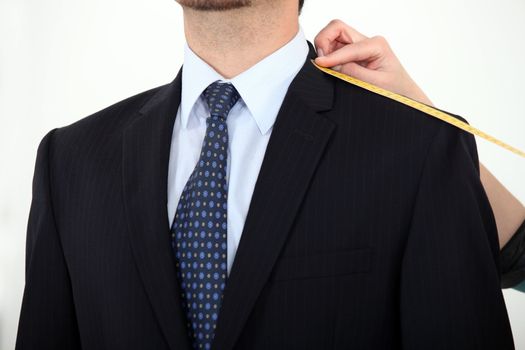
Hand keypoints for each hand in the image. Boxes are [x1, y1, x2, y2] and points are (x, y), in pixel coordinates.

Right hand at [314, 19, 432, 105]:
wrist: (403, 95)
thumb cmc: (394, 90)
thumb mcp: (376, 84)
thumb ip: (354, 73)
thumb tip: (333, 66)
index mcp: (376, 45)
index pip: (347, 46)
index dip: (331, 56)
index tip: (319, 64)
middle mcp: (366, 42)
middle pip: (337, 28)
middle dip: (324, 41)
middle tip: (320, 61)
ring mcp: (358, 46)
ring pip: (333, 36)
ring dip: (324, 47)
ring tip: (325, 65)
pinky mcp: (352, 54)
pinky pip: (334, 47)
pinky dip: (327, 54)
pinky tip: (329, 67)